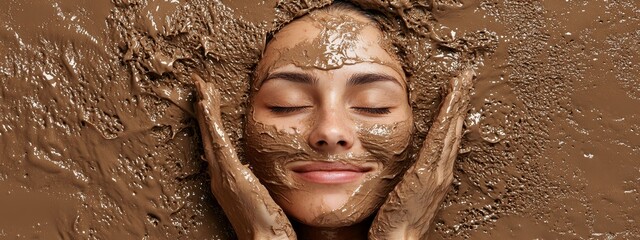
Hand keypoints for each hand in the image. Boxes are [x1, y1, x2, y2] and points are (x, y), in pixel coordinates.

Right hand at [193, 74, 295, 239]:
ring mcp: (221, 174)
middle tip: (199, 82)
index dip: (211, 119)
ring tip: (201, 85)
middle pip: (208, 134)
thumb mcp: (259, 194)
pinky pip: (217, 141)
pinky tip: (204, 103)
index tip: (209, 98)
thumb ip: (253, 179)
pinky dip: (208, 120)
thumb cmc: (266, 223)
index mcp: (226, 177)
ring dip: (204, 107)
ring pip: (210, 133)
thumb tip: (253, 167)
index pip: (217, 141)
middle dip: (203, 107)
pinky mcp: (229, 174)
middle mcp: (218, 175)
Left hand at [369, 69, 474, 238]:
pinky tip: (450, 104)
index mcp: (437, 171)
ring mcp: (437, 172)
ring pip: (450, 131)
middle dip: (460, 100)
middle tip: (466, 75)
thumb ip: (410, 171)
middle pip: (454, 128)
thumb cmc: (396, 218)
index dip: (453, 111)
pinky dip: (446, 121)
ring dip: (456, 104)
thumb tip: (405, 157)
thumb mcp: (406, 188)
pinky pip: (438, 142)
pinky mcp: (427, 174)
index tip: (456, 89)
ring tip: (461, 81)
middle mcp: (442, 169)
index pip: (447, 134)